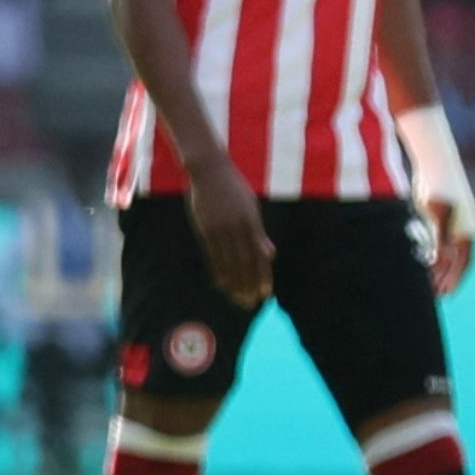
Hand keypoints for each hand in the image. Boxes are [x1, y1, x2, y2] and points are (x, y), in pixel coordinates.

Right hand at [186, 158, 274, 307]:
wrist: (209, 171)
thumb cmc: (233, 188)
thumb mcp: (251, 208)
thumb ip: (258, 233)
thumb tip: (269, 254)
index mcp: (252, 223)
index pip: (259, 256)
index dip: (263, 277)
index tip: (264, 294)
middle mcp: (237, 228)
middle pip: (244, 263)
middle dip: (248, 285)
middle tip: (250, 303)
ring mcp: (220, 229)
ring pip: (228, 263)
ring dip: (233, 284)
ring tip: (236, 299)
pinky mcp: (204, 229)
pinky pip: (212, 255)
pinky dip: (217, 271)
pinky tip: (220, 284)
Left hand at [419, 194, 474, 295]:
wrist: (435, 165)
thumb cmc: (437, 188)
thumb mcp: (437, 216)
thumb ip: (438, 241)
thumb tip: (437, 263)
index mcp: (468, 233)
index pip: (463, 264)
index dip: (454, 280)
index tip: (443, 295)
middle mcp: (463, 232)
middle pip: (456, 262)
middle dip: (445, 279)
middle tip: (431, 296)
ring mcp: (453, 225)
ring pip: (446, 254)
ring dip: (437, 270)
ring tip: (424, 285)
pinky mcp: (440, 219)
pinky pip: (438, 243)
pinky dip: (431, 256)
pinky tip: (419, 264)